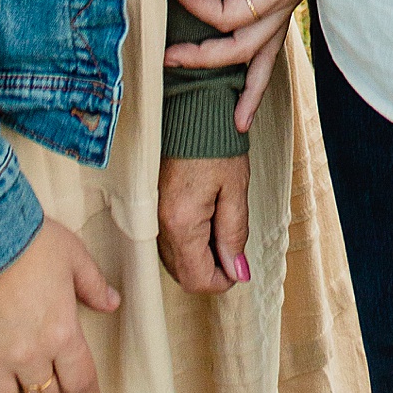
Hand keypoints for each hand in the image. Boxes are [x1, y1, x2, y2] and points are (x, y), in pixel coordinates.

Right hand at [156, 154, 251, 293]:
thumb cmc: (216, 145)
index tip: (240, 269)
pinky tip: (207, 221)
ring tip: (222, 228)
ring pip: (175, 261)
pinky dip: (189, 243)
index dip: (222, 281)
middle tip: (234, 248)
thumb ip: (235, 233)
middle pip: (183, 274)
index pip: (197, 279)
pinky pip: (168, 242)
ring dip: (200, 258)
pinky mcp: (152, 208)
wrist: (191, 110)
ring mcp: (153, 217)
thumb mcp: (236, 189)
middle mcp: (161, 226)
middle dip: (211, 270)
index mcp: (182, 223)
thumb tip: (237, 272)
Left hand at [164, 0, 307, 132]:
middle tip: (169, 61)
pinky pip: (276, 37)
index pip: (226, 14)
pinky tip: (258, 80)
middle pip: (245, 47)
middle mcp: (289, 0)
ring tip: (238, 122)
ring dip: (252, 88)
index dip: (195, 3)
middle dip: (207, 58)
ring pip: (269, 53)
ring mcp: (293, 0)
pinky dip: (266, 63)